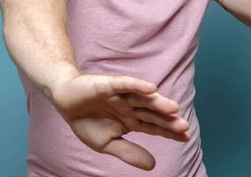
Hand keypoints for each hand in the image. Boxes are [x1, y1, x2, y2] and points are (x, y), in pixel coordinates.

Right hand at [51, 74, 189, 170]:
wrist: (64, 102)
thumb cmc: (86, 121)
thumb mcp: (107, 144)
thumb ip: (129, 153)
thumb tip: (153, 165)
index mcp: (132, 121)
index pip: (155, 127)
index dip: (169, 132)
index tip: (186, 137)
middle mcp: (131, 107)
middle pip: (153, 113)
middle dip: (168, 120)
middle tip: (184, 126)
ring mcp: (122, 95)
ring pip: (143, 99)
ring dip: (158, 102)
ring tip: (173, 108)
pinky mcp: (109, 85)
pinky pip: (126, 84)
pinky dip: (138, 85)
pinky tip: (151, 88)